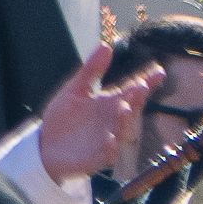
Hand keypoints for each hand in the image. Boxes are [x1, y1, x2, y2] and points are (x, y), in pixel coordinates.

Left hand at [37, 42, 162, 185]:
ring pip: (121, 131)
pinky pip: (106, 154)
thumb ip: (91, 71)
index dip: (145, 81)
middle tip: (141, 87)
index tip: (158, 71)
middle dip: (136, 99)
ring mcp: (106, 140)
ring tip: (125, 108)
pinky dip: (110, 148)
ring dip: (124, 121)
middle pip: (129, 109)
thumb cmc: (63, 118)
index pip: (130, 90)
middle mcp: (112, 121)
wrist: (44, 146)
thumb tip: (106, 45)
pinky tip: (110, 140)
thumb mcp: (74, 90)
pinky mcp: (96, 158)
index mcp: (108, 103)